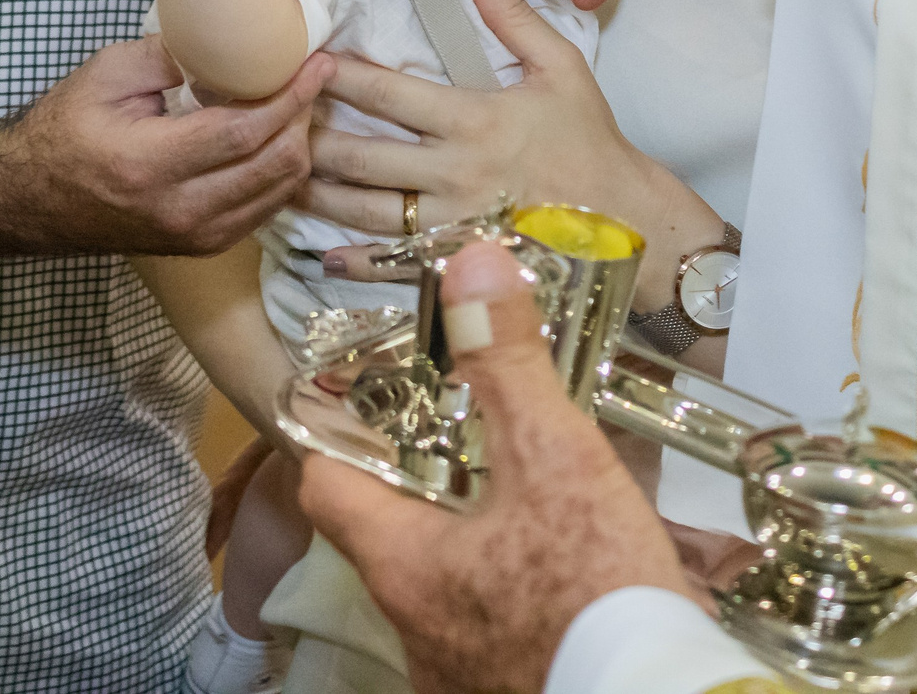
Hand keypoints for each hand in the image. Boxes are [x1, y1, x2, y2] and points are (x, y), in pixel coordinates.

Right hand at [18, 36, 324, 256]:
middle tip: (310, 78)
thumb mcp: (107, 75)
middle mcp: (178, 210)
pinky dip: (281, 174)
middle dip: (304, 117)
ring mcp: (193, 236)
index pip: (246, 132)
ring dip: (299, 145)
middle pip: (275, 165)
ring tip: (296, 105)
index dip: (291, 96)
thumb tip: (232, 41)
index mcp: (150, 164)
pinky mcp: (201, 246)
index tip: (318, 64)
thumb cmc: (63, 129)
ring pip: (279, 193)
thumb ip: (170, 55)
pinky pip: (264, 211)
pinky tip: (275, 140)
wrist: (27, 198)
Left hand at [299, 240, 695, 691]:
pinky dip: (522, 590)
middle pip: (390, 535)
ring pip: (448, 585)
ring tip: (533, 494)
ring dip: (479, 539)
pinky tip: (574, 567)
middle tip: (470, 432)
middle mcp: (413, 628)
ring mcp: (460, 673)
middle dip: (427, 483)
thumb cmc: (592, 590)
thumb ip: (509, 364)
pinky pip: (499, 628)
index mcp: (402, 565)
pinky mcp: (512, 688)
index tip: (364, 397)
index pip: (324, 487)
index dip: (337, 436)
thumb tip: (470, 265)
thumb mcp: (555, 459)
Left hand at [304, 0, 674, 257]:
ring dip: (318, 196)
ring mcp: (453, 223)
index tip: (306, 63)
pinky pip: (397, 263)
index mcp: (476, 120)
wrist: (625, 220)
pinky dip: (358, 263)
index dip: (343, 79)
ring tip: (278, 176)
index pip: (392, 96)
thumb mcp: (562, 69)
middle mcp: (456, 173)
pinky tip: (324, 256)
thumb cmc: (591, 141)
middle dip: (313, 138)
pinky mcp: (458, 259)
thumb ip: (515, 19)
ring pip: (368, 211)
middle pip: (364, 157)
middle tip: (271, 124)